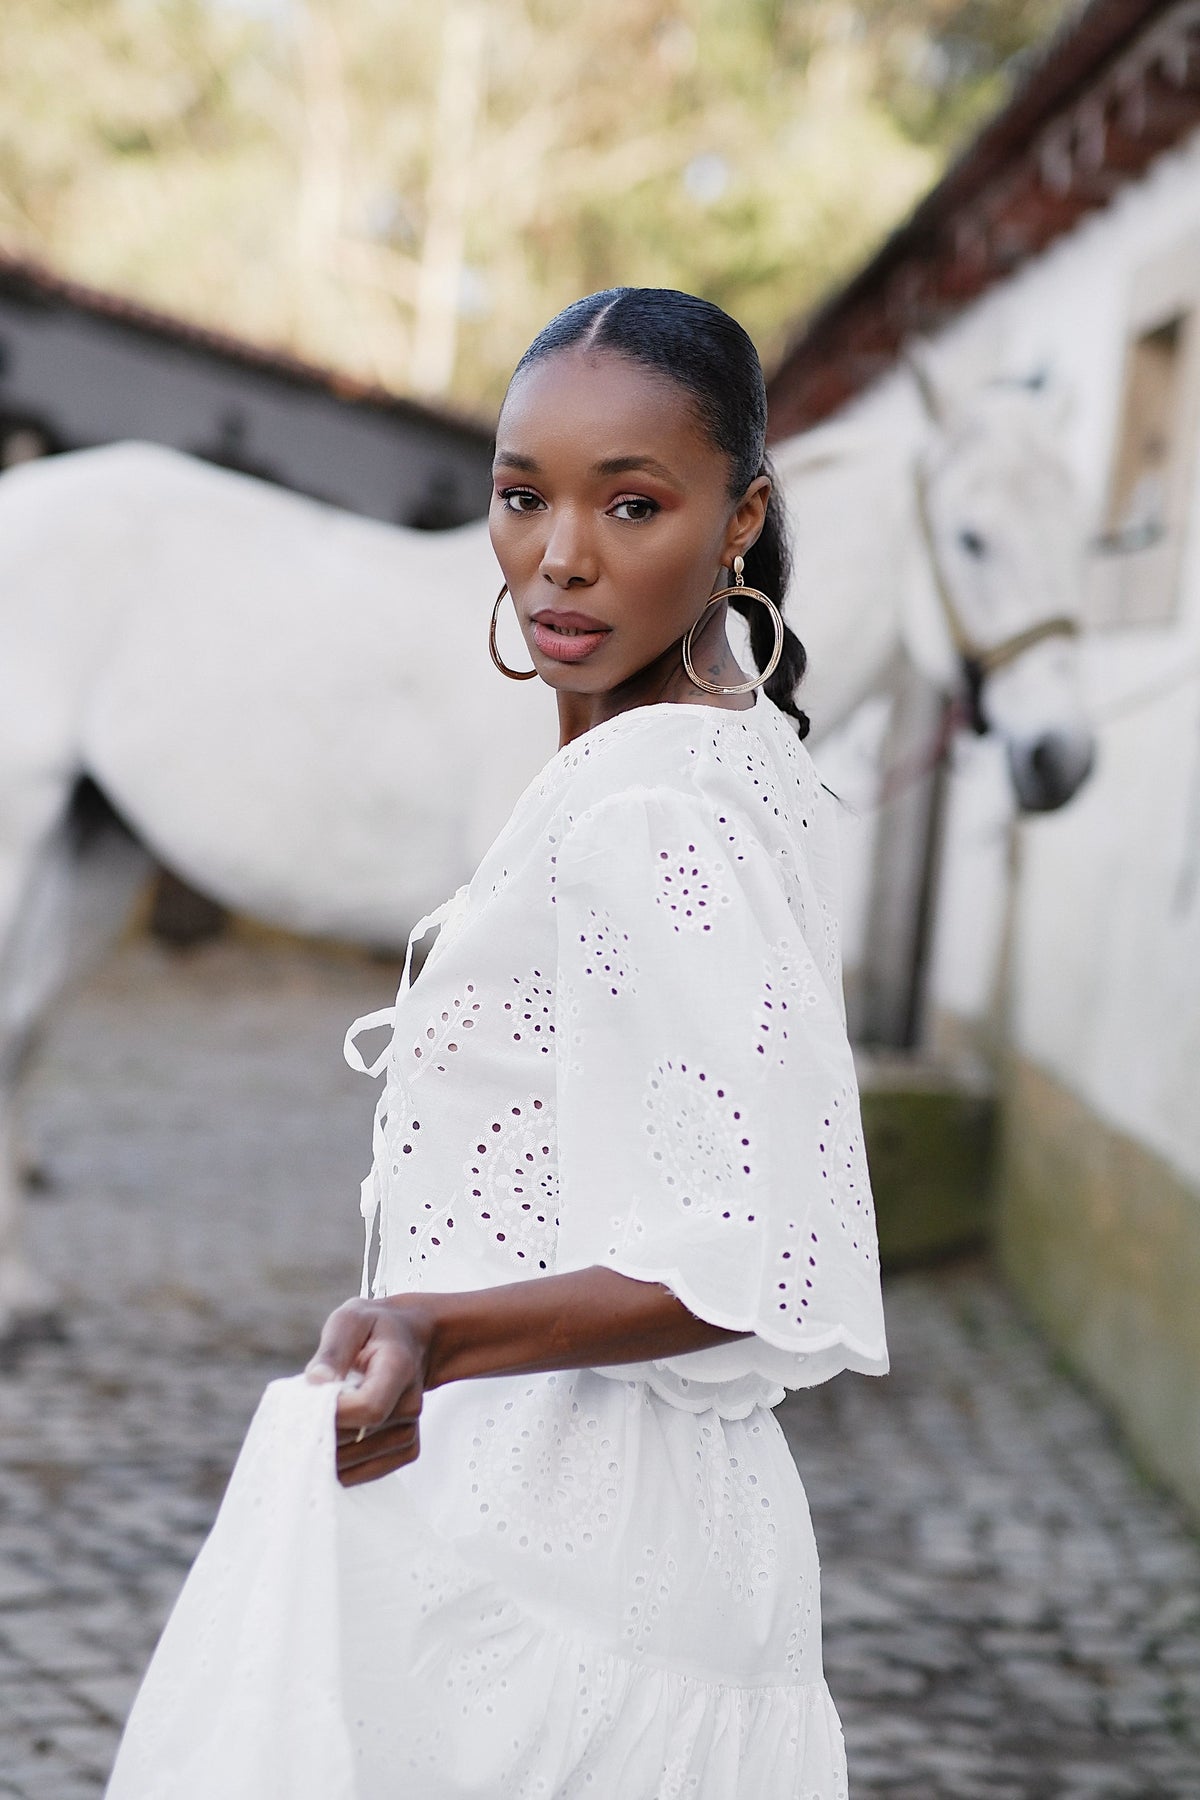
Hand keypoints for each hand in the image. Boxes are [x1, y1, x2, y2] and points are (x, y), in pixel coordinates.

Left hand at [305, 1296, 432, 1486]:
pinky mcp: (407, 1445)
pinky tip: (333, 1445)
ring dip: (331, 1451)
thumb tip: (315, 1382)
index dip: (334, 1415)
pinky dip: (348, 1466)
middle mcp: (410, 1403)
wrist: (412, 1338)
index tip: (306, 1405)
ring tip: (317, 1426)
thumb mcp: (351, 1319)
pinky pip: (372, 1471)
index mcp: (399, 1367)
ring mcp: (411, 1427)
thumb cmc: (375, 1327)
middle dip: (323, 1432)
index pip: (369, 1408)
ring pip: (361, 1460)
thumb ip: (333, 1350)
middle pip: (360, 1438)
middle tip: (300, 1417)